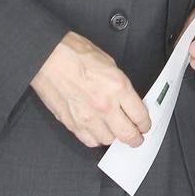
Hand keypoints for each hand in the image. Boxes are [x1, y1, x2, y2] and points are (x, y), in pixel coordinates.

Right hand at [31, 31, 149, 148]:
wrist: (49, 57)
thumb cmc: (76, 54)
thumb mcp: (110, 64)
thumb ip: (120, 86)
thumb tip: (127, 101)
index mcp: (118, 87)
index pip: (139, 115)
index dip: (145, 124)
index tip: (145, 126)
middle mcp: (105, 105)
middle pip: (127, 134)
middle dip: (135, 139)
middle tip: (137, 139)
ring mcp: (87, 117)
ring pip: (108, 140)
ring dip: (114, 137)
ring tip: (115, 132)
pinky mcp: (72, 123)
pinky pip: (89, 140)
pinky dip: (96, 139)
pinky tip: (98, 132)